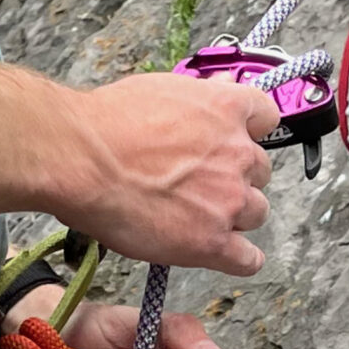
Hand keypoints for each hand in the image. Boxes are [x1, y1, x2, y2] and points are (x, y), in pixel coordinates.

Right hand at [57, 74, 278, 273]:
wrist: (82, 160)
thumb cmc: (107, 122)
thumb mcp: (162, 89)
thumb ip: (200, 95)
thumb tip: (218, 88)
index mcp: (227, 109)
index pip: (266, 117)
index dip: (250, 131)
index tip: (235, 139)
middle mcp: (238, 153)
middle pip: (260, 170)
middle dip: (236, 176)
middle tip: (203, 182)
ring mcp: (229, 199)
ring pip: (257, 212)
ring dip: (236, 214)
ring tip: (202, 216)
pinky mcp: (212, 241)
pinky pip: (247, 260)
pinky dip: (242, 259)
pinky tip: (228, 255)